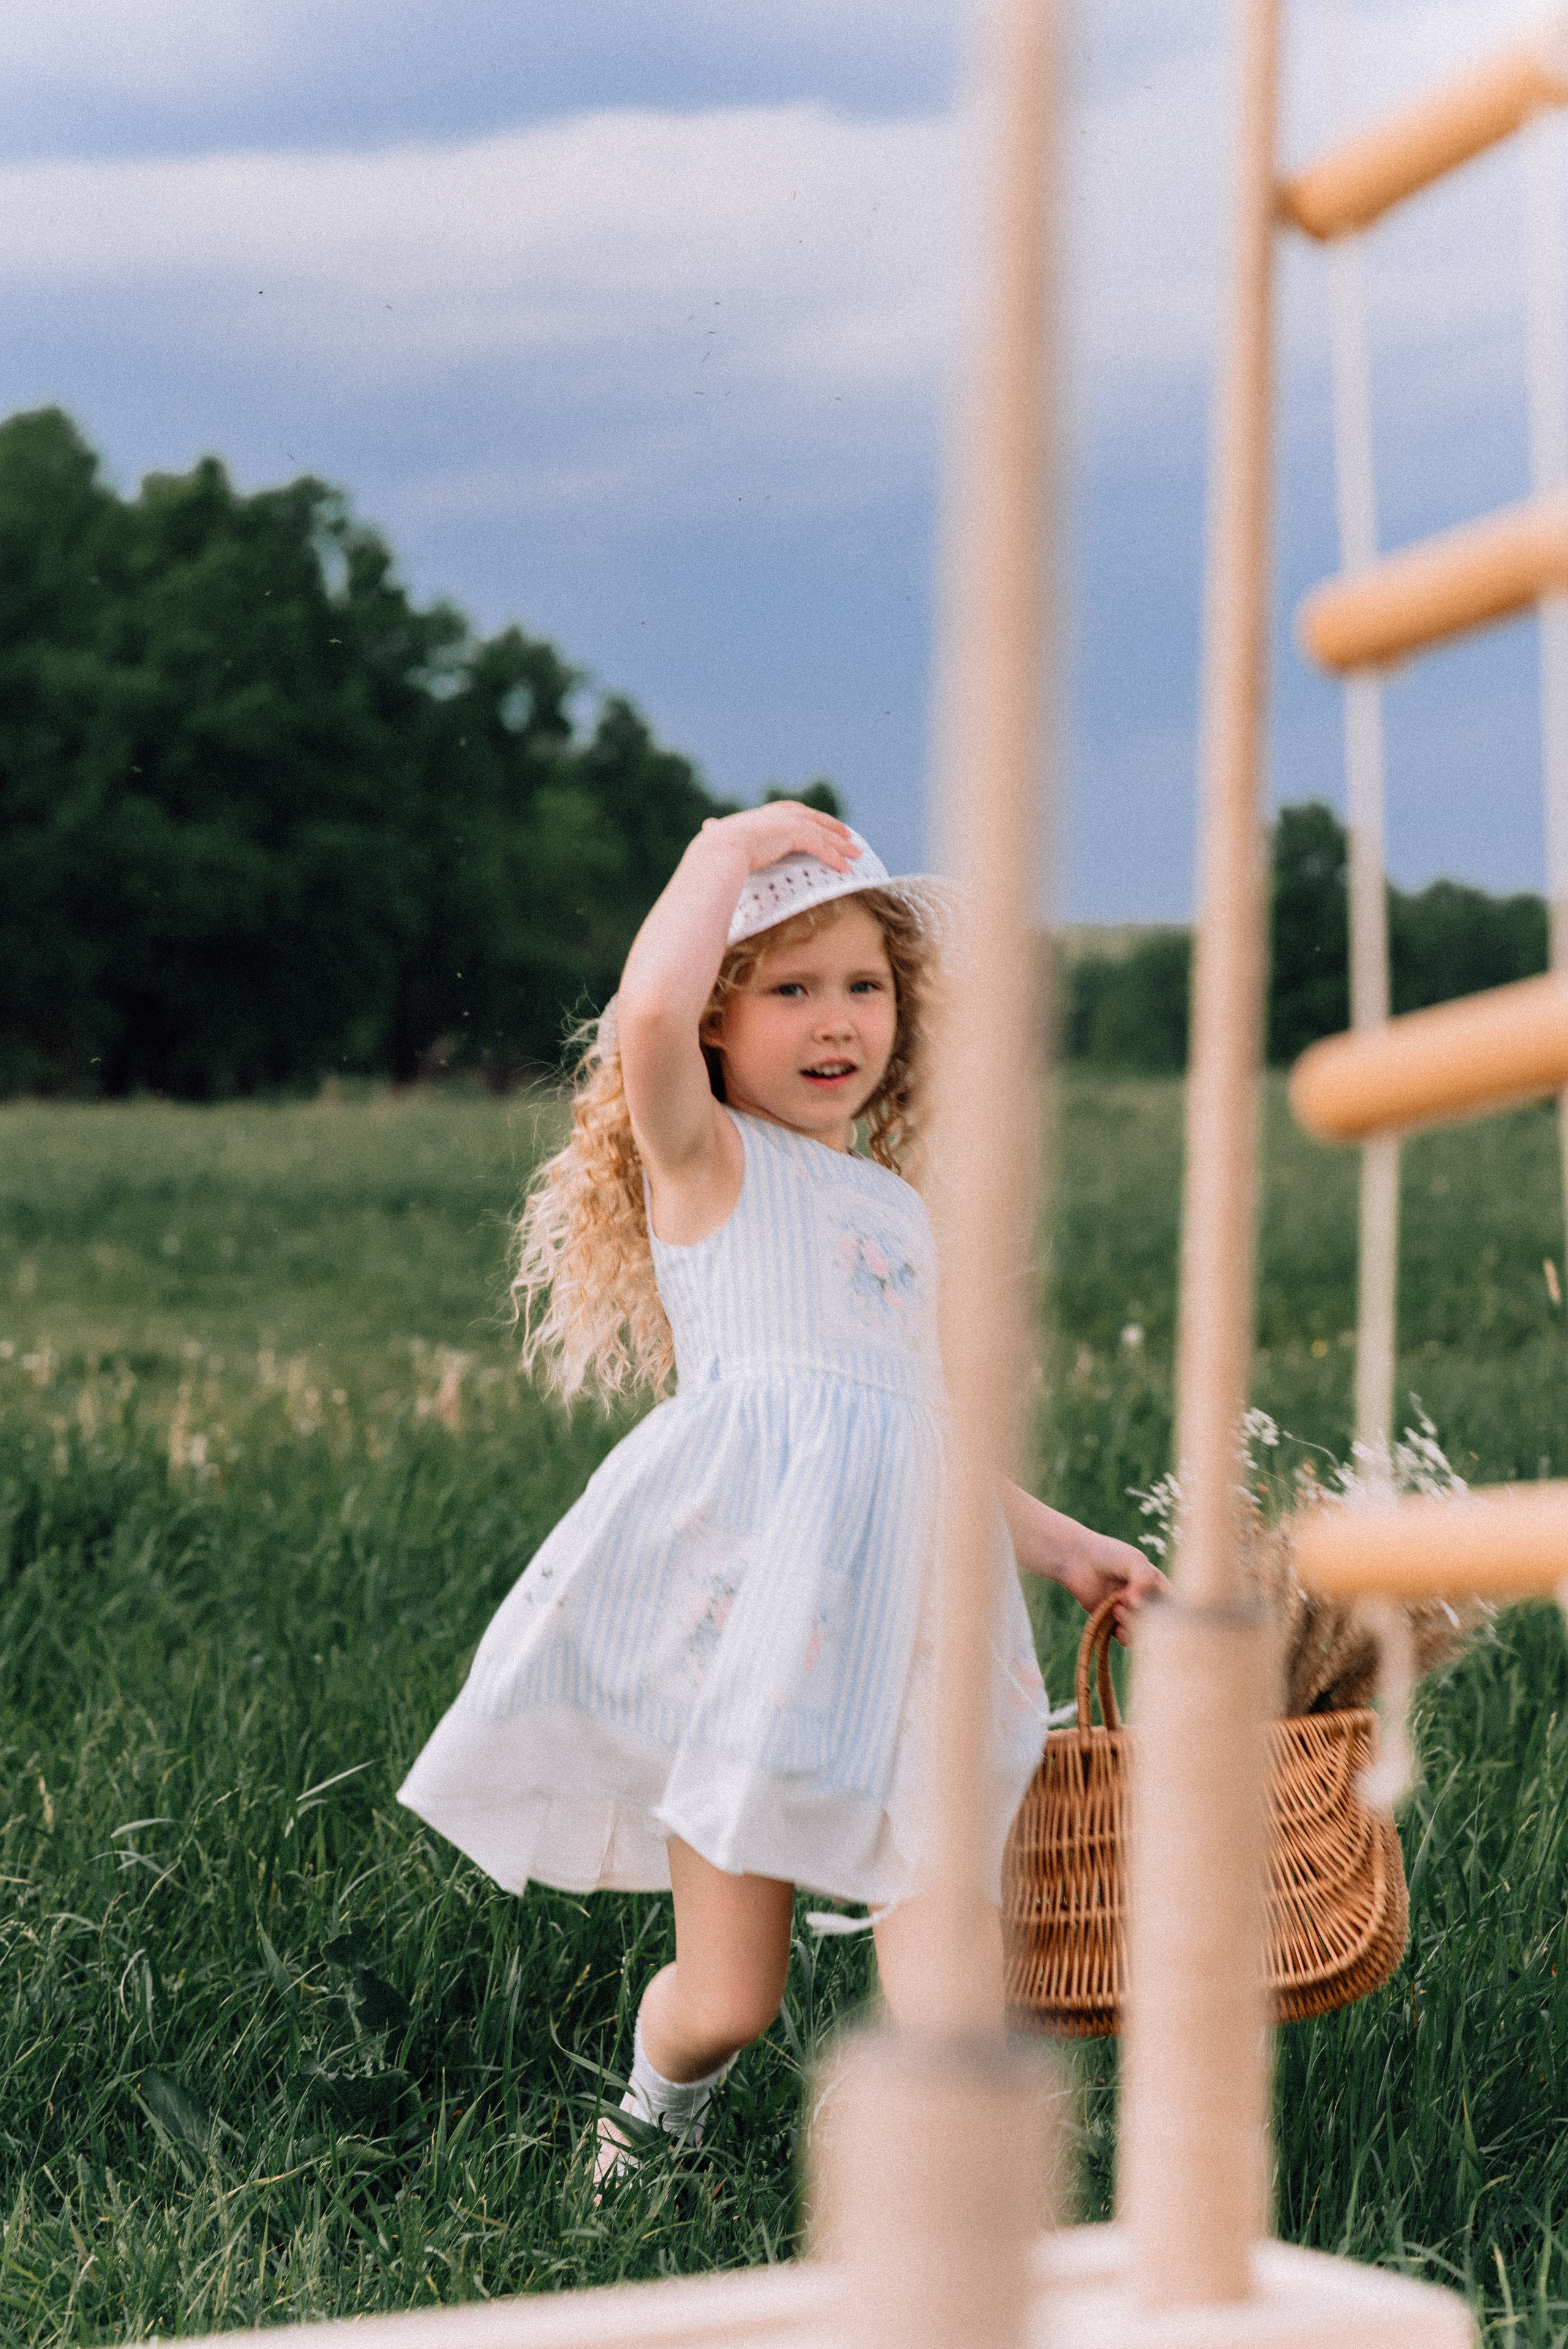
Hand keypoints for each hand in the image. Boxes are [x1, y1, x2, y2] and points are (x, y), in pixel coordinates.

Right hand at [697, 802, 858, 876]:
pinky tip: (845, 868)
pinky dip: (834, 857)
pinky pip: (821, 846)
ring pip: (823, 832)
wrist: (719, 849)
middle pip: (814, 818)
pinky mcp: (795, 834)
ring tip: (856, 855)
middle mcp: (778, 815)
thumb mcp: (718, 836)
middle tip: (849, 836)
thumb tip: (706, 826)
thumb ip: (718, 832)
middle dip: (833, 827)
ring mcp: (788, 822)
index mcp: (763, 815)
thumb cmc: (713, 848)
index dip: (809, 818)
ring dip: (841, 844)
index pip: (792, 812)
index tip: (820, 823)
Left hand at [1064, 1534, 1168, 1644]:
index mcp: (1157, 1585)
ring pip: (1143, 1632)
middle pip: (1158, 1622)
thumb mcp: (1134, 1561)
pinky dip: (1125, 1635)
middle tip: (1128, 1600)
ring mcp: (1131, 1613)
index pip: (1174, 1605)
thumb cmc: (1109, 1555)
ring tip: (1117, 1608)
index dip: (1170, 1610)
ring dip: (1133, 1624)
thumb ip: (1144, 1579)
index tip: (1157, 1604)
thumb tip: (1137, 1603)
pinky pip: (1127, 1638)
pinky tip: (1116, 1624)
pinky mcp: (1114, 1623)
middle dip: (1147, 1616)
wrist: (1078, 1559)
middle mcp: (1146, 1601)